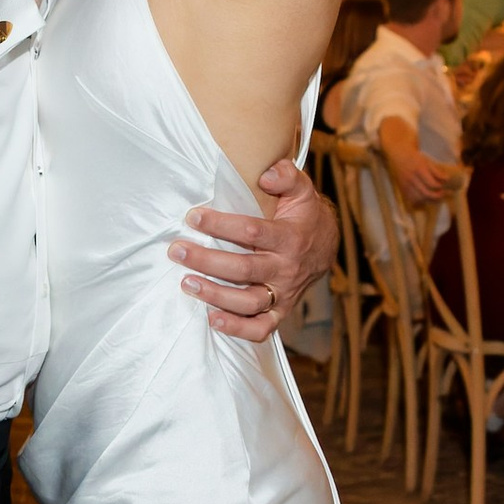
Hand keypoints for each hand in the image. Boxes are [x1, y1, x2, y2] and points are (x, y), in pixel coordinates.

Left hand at [171, 157, 334, 338]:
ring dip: (215, 295)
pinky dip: (237, 329)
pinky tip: (212, 318)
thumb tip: (265, 175)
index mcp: (290, 238)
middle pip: (244, 269)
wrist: (326, 246)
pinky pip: (261, 328)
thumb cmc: (304, 215)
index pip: (253, 232)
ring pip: (249, 301)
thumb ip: (286, 176)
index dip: (221, 225)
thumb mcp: (302, 189)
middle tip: (177, 251)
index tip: (193, 217)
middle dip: (207, 260)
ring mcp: (283, 293)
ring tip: (186, 283)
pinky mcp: (280, 310)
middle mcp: (286, 269)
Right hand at [406, 150, 464, 204]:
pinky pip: (412, 200)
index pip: (432, 184)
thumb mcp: (426, 161)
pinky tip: (426, 199)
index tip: (445, 186)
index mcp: (418, 170)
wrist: (399, 156)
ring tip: (438, 198)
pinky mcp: (402, 190)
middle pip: (426, 193)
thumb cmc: (415, 158)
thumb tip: (446, 179)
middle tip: (444, 193)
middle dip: (437, 196)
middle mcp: (411, 179)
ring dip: (430, 200)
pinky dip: (420, 202)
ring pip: (420, 199)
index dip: (440, 187)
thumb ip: (436, 171)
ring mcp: (406, 185)